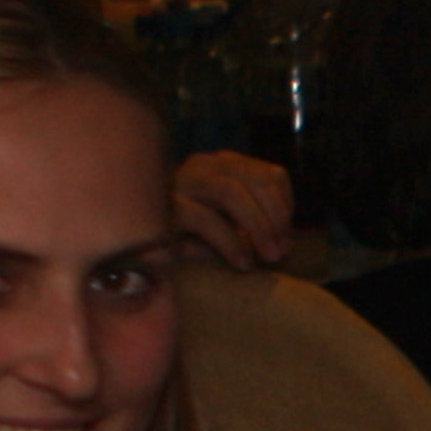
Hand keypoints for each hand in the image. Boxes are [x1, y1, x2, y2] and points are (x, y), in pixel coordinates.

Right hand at [169, 150, 292, 269]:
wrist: (143, 247)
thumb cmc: (192, 241)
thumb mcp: (231, 228)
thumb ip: (257, 226)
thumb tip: (286, 246)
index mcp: (225, 167)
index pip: (272, 175)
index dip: (287, 207)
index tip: (287, 239)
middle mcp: (204, 166)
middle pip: (256, 180)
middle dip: (276, 218)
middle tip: (281, 252)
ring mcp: (182, 182)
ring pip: (232, 193)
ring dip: (258, 227)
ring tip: (268, 257)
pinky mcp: (166, 206)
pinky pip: (206, 219)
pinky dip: (231, 243)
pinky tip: (242, 263)